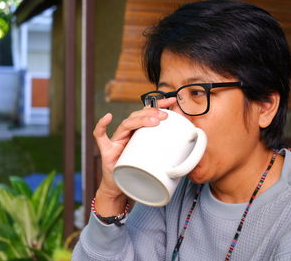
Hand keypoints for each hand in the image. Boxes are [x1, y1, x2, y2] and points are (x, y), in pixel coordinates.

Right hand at [92, 98, 176, 213]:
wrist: (121, 190)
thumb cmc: (138, 175)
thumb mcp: (156, 163)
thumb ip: (169, 156)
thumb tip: (191, 152)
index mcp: (138, 134)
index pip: (148, 114)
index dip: (159, 105)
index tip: (173, 101)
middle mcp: (127, 134)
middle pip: (137, 117)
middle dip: (152, 113)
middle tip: (165, 116)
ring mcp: (116, 141)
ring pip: (125, 124)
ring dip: (139, 119)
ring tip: (153, 120)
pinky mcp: (106, 151)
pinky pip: (100, 136)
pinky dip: (101, 126)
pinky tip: (108, 117)